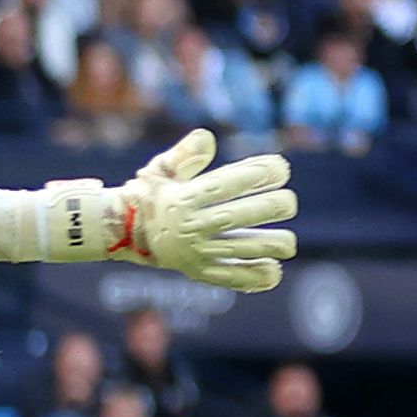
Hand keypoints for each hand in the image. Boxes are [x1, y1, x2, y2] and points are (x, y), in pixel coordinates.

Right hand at [129, 129, 298, 290]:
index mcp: (182, 198)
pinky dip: (252, 277)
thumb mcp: (160, 169)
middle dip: (268, 208)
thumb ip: (184, 154)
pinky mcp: (199, 271)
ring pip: (237, 250)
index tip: (281, 168)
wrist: (125, 233)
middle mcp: (190, 226)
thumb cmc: (152, 194)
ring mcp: (195, 252)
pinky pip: (228, 277)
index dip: (255, 175)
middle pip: (235, 217)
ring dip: (267, 247)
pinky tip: (274, 271)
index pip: (224, 185)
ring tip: (289, 243)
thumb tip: (208, 138)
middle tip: (290, 202)